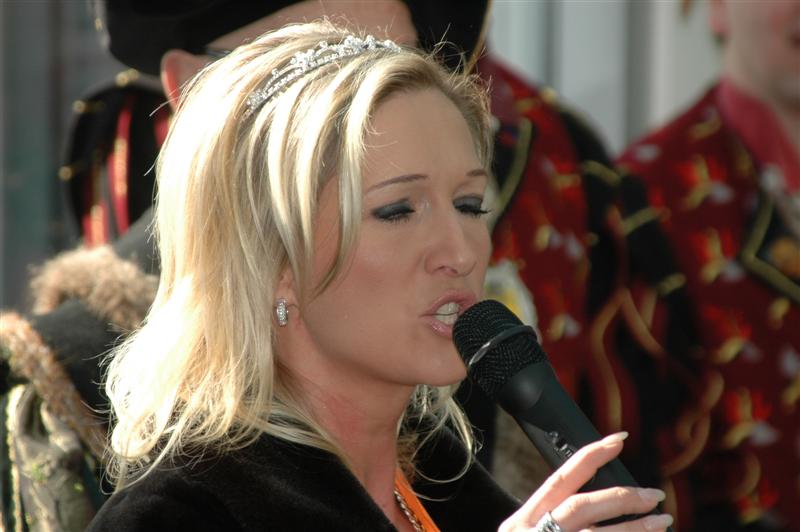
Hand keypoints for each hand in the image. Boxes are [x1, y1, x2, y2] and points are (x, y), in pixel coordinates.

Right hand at [499, 432, 673, 530]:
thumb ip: (551, 520)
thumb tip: (603, 502)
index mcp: (524, 520)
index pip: (560, 479)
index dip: (590, 456)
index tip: (618, 440)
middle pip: (581, 507)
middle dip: (621, 497)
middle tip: (654, 495)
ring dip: (634, 530)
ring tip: (663, 522)